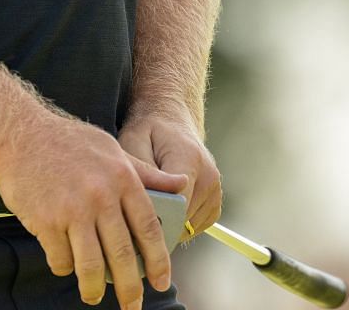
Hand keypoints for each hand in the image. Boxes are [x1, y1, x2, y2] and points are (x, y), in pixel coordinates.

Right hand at [0, 111, 189, 309]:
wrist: (19, 133)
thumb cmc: (67, 141)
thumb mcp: (112, 149)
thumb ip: (146, 173)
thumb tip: (181, 185)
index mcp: (122, 177)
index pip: (148, 228)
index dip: (158, 261)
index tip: (161, 282)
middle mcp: (101, 195)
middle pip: (122, 254)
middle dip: (130, 288)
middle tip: (132, 305)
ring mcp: (72, 210)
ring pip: (91, 266)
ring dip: (93, 288)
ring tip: (93, 295)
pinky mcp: (45, 222)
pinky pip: (60, 259)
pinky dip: (63, 267)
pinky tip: (64, 262)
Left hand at [118, 107, 221, 238]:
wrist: (171, 121)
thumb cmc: (148, 131)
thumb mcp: (134, 142)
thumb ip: (141, 173)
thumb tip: (147, 205)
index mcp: (189, 159)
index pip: (176, 205)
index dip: (152, 217)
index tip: (133, 219)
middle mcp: (209, 176)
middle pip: (181, 220)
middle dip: (158, 222)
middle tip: (136, 213)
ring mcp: (215, 190)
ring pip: (187, 227)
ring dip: (168, 223)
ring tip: (152, 202)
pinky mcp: (215, 202)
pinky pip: (194, 227)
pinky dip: (178, 223)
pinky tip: (166, 205)